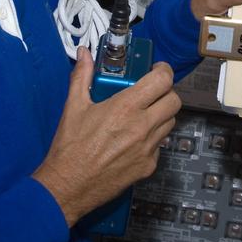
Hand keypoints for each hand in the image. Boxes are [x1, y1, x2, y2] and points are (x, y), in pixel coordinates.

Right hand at [32, 48, 181, 226]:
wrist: (68, 186)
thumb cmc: (70, 148)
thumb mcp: (74, 107)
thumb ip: (82, 76)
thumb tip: (84, 55)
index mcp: (125, 107)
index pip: (162, 81)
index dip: (164, 71)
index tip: (157, 69)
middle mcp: (142, 127)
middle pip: (174, 101)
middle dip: (166, 92)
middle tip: (152, 91)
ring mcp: (148, 148)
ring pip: (170, 123)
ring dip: (161, 114)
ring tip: (142, 114)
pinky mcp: (148, 166)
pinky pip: (160, 145)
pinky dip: (153, 138)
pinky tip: (134, 139)